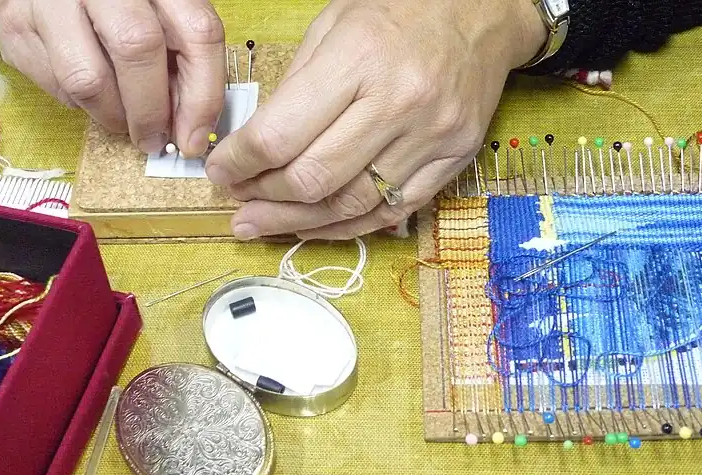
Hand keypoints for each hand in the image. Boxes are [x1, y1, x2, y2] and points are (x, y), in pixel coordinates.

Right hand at [0, 0, 226, 155]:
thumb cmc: (113, 5)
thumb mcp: (157, 17)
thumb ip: (180, 59)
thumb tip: (190, 125)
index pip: (197, 32)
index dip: (202, 94)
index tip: (195, 136)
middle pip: (138, 48)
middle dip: (150, 111)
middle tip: (152, 139)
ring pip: (88, 78)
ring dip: (111, 116)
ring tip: (119, 120)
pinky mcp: (13, 21)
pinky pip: (53, 83)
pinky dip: (77, 103)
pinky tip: (87, 91)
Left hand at [204, 0, 546, 239]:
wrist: (481, 15)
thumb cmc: (402, 11)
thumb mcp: (333, 24)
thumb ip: (295, 87)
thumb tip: (254, 145)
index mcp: (359, 59)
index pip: (281, 134)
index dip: (239, 162)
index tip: (220, 170)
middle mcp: (398, 103)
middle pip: (314, 178)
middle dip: (263, 196)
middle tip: (237, 200)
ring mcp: (431, 137)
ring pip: (351, 205)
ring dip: (297, 221)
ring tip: (260, 223)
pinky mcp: (453, 160)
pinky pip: (390, 212)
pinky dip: (345, 226)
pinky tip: (313, 226)